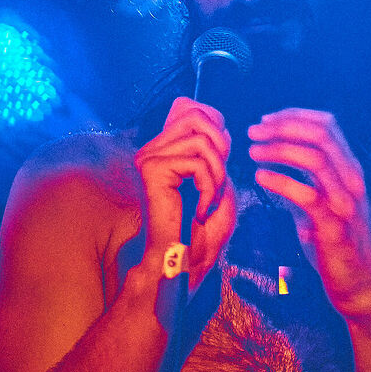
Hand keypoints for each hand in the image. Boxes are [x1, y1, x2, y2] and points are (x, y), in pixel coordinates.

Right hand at [134, 96, 235, 291]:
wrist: (180, 265)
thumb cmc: (201, 234)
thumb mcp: (220, 186)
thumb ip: (217, 152)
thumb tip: (214, 123)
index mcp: (164, 150)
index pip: (188, 106)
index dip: (216, 125)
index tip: (220, 161)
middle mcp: (152, 150)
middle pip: (196, 114)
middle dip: (221, 146)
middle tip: (218, 181)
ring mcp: (149, 158)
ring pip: (202, 140)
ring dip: (218, 173)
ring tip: (210, 200)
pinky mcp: (153, 170)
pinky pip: (198, 163)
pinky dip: (211, 188)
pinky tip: (201, 212)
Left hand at [248, 109, 370, 321]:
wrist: (360, 286)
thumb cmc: (336, 243)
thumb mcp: (320, 202)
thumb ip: (304, 179)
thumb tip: (273, 156)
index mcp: (349, 170)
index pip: (327, 125)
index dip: (294, 116)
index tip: (265, 120)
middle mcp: (352, 180)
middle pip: (322, 134)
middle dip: (283, 126)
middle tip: (253, 131)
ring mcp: (346, 203)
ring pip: (316, 159)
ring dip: (280, 149)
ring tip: (253, 152)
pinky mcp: (335, 228)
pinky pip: (308, 196)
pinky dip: (281, 181)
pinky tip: (260, 178)